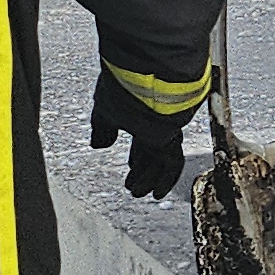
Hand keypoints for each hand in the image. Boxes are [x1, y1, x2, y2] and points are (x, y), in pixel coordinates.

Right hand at [89, 68, 190, 201]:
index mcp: (140, 111)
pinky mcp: (174, 138)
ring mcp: (168, 129)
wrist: (142, 81)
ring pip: (161, 160)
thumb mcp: (105, 111)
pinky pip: (172, 164)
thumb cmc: (122, 88)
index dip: (136, 156)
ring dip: (149, 179)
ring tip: (138, 193)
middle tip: (133, 186)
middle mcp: (157, 120)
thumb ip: (102, 129)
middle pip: (152, 151)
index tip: (131, 167)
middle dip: (143, 170)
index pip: (141, 138)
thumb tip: (99, 145)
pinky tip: (157, 193)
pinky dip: (164, 180)